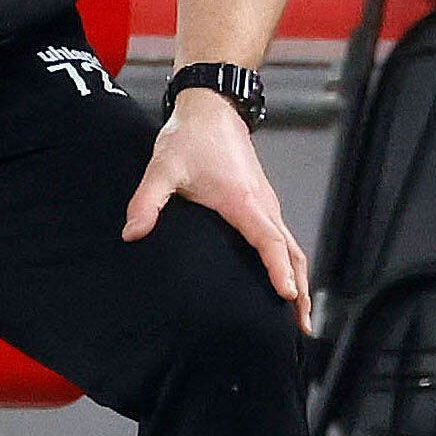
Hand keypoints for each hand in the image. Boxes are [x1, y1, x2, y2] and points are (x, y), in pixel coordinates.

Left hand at [123, 88, 312, 329]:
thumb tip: (132, 234)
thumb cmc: (189, 138)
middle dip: (300, 289)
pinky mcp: (262, 203)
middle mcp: (263, 205)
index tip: (288, 295)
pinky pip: (283, 239)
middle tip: (302, 326)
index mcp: (243, 201)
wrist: (211, 110)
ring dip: (299, 279)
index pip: (269, 241)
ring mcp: (266, 204)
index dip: (279, 269)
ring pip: (292, 247)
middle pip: (292, 253)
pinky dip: (290, 263)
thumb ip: (146, 201)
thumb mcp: (162, 168)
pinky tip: (284, 281)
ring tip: (299, 314)